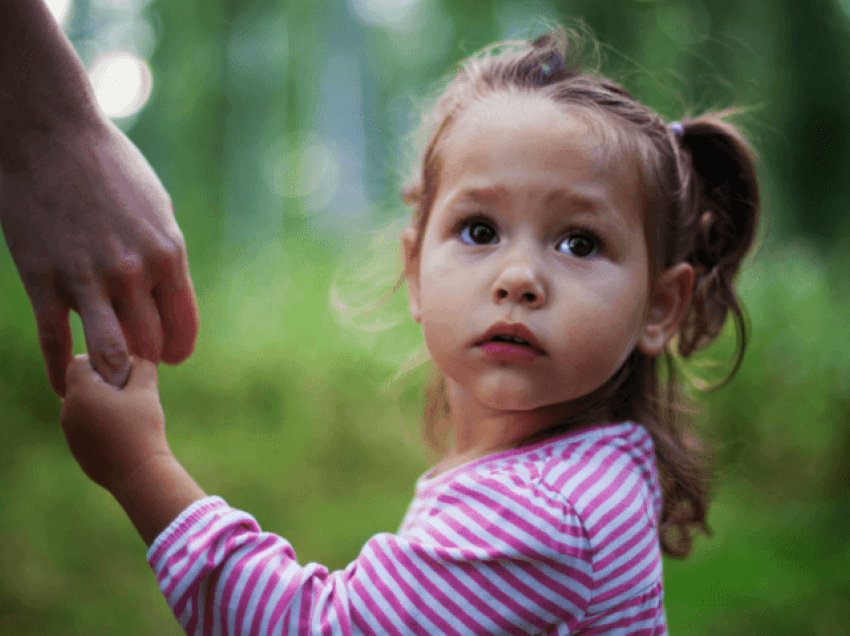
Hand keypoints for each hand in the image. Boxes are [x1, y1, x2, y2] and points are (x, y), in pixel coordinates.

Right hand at [0, 117, 198, 395]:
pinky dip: (62, 372)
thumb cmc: (110, 167)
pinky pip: (55, 343)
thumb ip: (164, 257)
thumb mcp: (156, 210)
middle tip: (134, 359)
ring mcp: (87, 280)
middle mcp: (133, 274)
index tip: (169, 356)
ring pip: (108, 356)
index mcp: (168, 255)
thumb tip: (165, 298)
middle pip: (149, 347)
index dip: (177, 350)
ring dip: (111, 371)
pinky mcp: (43, 281)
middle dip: (144, 359)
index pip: (183, 328)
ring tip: (107, 374)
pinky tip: (66, 385)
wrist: (48, 133)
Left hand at [60, 354, 170, 492]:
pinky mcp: (77, 449)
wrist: (139, 474)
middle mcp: (68, 410)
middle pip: (81, 383)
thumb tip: (136, 359)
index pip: (80, 361)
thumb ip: (142, 365)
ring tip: (129, 416)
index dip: (101, 361)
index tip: (122, 374)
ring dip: (102, 403)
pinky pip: (86, 426)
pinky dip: (101, 424)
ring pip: (83, 405)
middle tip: (130, 394)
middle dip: (103, 383)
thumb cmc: (142, 429)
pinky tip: (123, 434)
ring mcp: (70, 432)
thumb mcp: (148, 390)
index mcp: (81, 392)